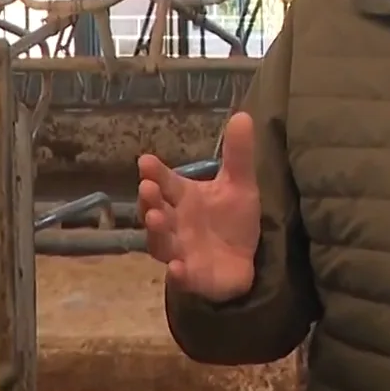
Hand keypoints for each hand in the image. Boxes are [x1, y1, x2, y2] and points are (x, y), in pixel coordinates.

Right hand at [137, 111, 260, 302]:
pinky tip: (177, 267)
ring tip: (156, 219)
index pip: (165, 182)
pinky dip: (177, 273)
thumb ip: (238, 154)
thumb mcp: (240, 185)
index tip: (145, 161)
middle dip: (150, 200)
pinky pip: (180, 276)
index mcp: (184, 197)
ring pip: (161, 242)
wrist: (242, 261)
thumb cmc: (232, 220)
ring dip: (156, 231)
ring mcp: (179, 250)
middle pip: (156, 211)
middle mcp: (175, 222)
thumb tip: (243, 114)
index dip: (155, 173)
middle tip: (147, 188)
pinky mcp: (190, 276)